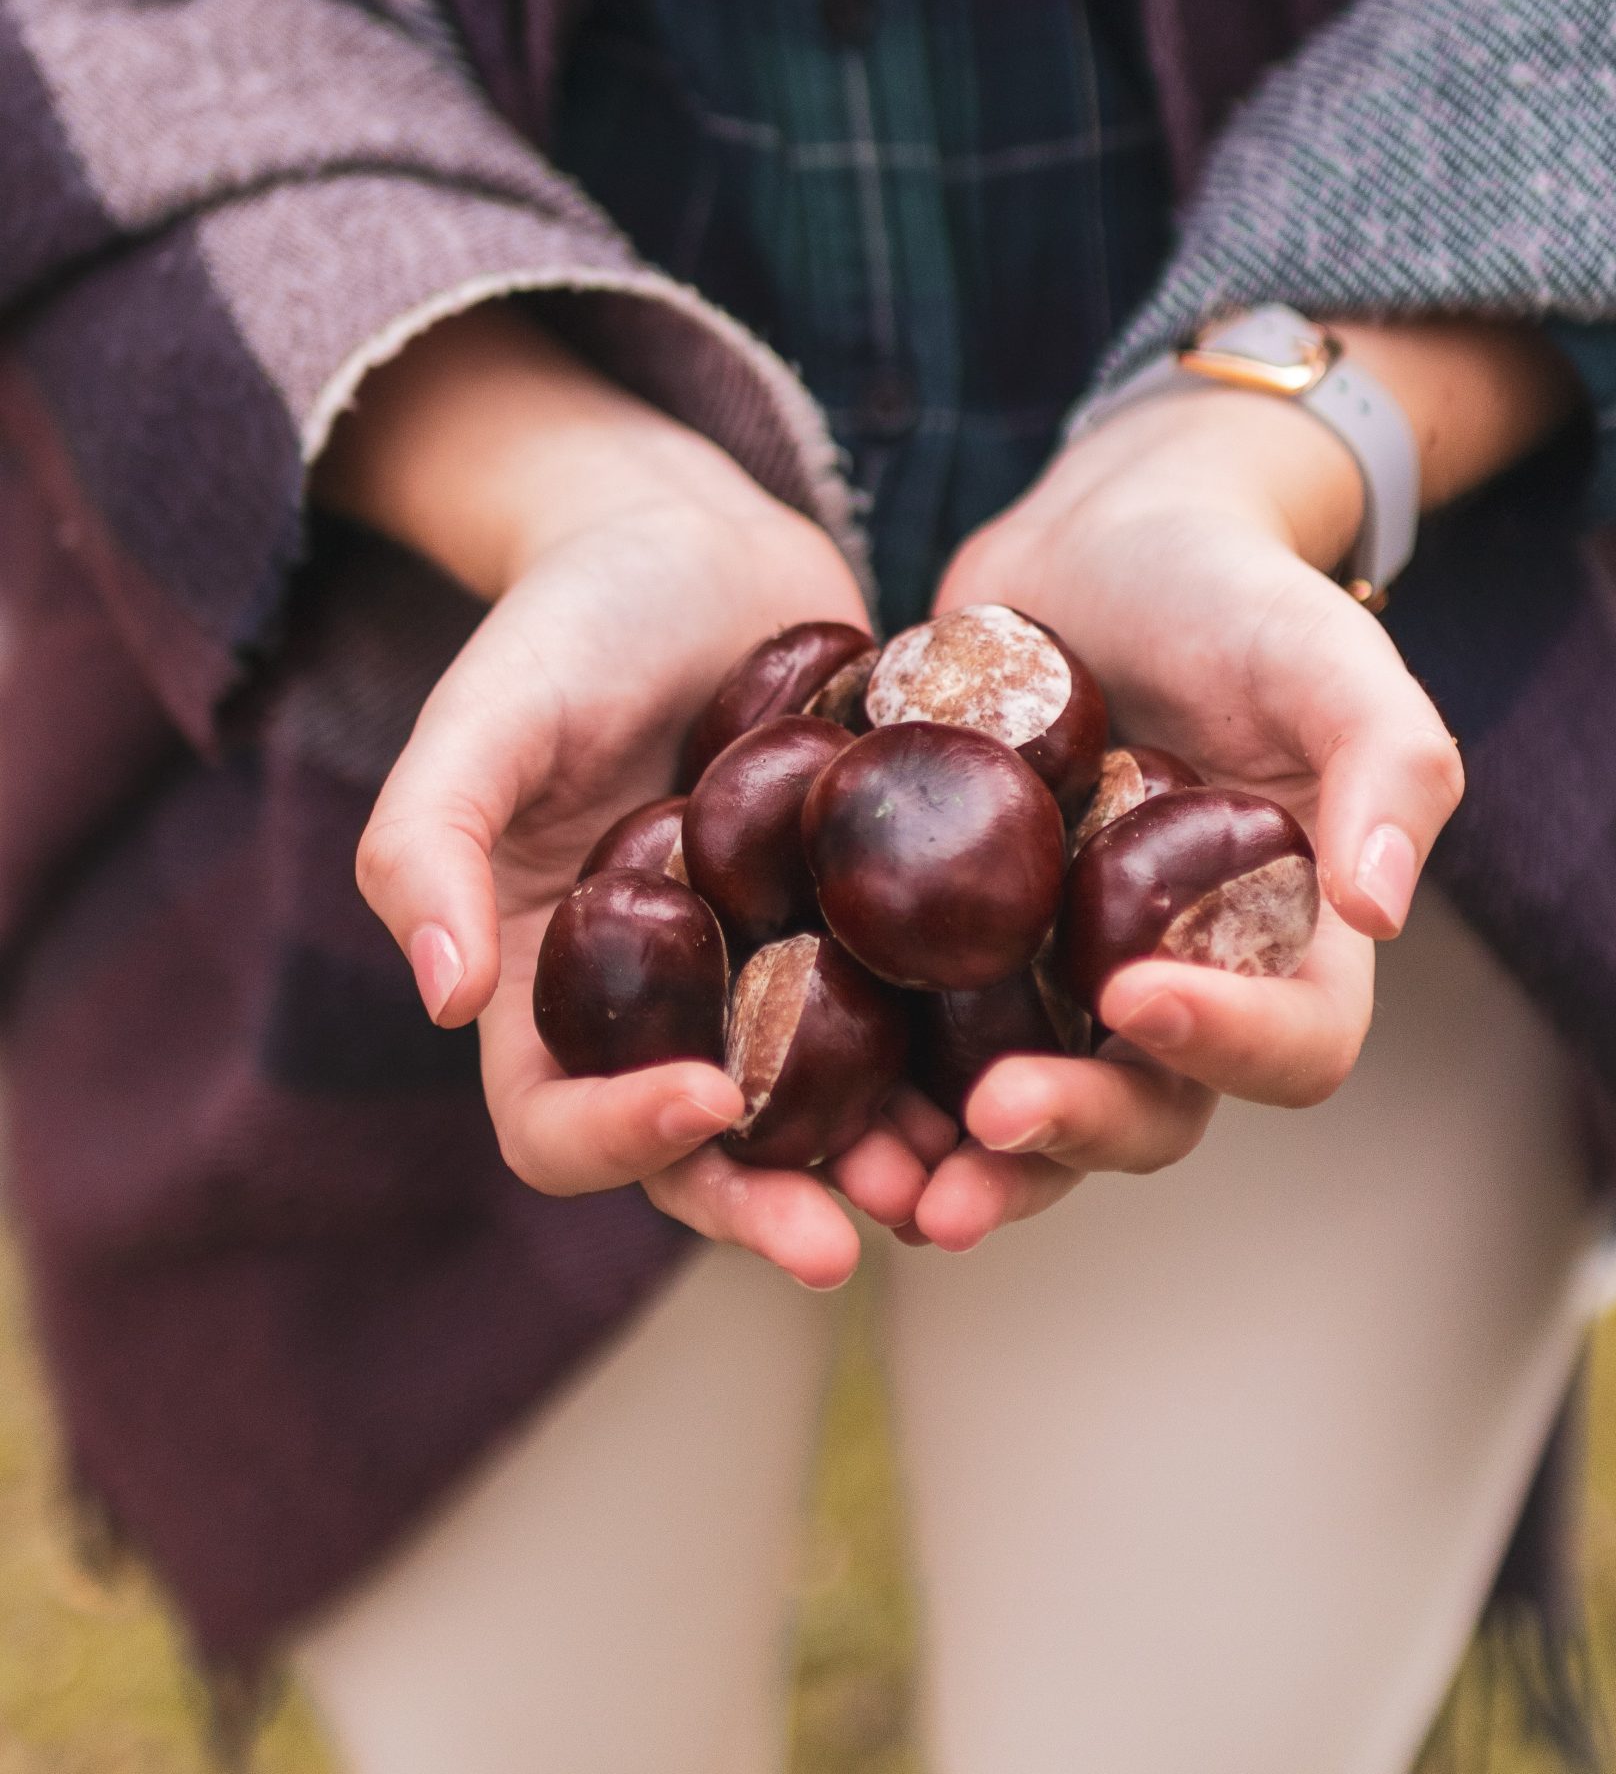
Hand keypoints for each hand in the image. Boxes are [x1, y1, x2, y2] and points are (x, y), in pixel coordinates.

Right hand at [340, 312, 928, 1289]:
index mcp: (544, 990)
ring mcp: (771, 973)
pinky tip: (1025, 1067)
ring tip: (955, 1181)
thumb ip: (425, 844)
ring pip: (824, 1110)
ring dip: (882, 1159)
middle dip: (769, 1203)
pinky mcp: (867, 926)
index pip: (558, 1117)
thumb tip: (437, 999)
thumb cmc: (566, 622)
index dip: (621, 1139)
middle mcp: (664, 1008)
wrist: (693, 538)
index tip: (707, 1100)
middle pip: (704, 1152)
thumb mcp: (481, 715)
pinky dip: (958, 1058)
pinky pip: (913, 1017)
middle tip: (845, 1242)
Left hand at [905, 382, 1464, 1250]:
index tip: (1135, 995)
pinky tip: (801, 1090)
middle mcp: (1177, 984)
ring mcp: (1060, 973)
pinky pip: (917, 1036)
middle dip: (1065, 1140)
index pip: (1292, 1047)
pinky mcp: (959, 941)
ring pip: (1019, 1107)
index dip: (1226, 1047)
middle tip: (982, 1129)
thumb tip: (1383, 910)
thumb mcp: (1328, 653)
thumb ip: (1392, 765)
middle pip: (1142, 1112)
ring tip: (875, 1180)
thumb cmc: (1237, 588)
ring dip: (954, 1159)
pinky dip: (870, 1078)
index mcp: (1291, 945)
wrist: (1104, 531)